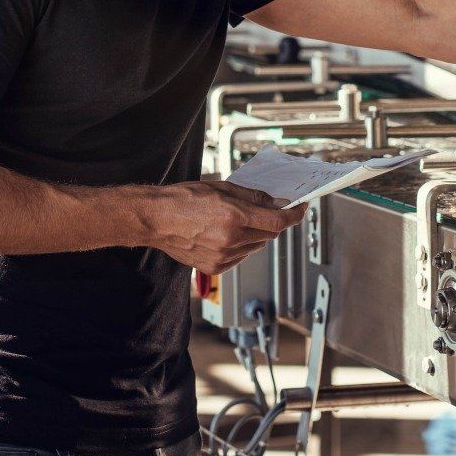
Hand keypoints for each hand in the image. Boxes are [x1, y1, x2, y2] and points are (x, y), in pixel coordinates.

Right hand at [143, 181, 305, 273]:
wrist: (155, 219)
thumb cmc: (182, 199)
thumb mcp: (221, 187)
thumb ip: (252, 197)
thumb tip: (275, 202)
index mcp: (234, 217)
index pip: (278, 221)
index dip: (294, 215)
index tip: (300, 209)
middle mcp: (231, 240)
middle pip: (270, 235)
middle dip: (272, 222)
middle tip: (267, 211)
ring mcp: (223, 256)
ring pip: (256, 247)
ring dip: (256, 235)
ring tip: (236, 222)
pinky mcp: (215, 268)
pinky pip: (241, 257)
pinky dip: (242, 246)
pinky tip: (226, 235)